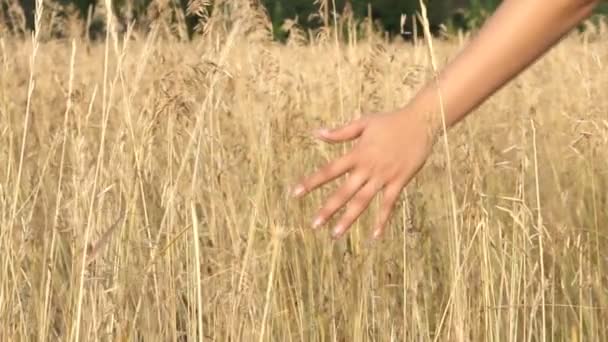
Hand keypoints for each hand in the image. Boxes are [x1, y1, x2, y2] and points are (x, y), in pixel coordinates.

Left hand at [292, 107, 434, 239]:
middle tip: (313, 224)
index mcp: (357, 153)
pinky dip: (382, 220)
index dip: (311, 182)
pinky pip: (389, 204)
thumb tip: (317, 133)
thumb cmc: (390, 121)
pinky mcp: (399, 181)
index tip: (295, 193)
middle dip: (328, 209)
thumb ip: (340, 132)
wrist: (420, 122)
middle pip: (344, 191)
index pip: (329, 170)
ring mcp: (384, 176)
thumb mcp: (363, 123)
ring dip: (349, 219)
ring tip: (335, 234)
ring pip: (363, 201)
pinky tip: (375, 236)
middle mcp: (368, 168)